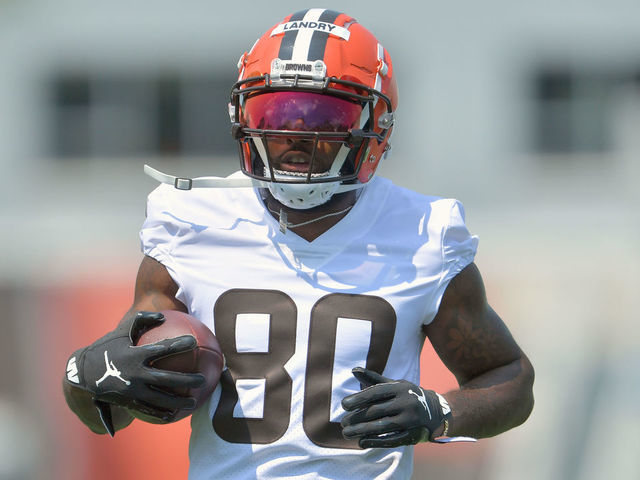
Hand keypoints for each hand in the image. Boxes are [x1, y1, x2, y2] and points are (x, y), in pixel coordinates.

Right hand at [65, 311, 204, 433]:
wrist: (82, 373)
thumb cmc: (107, 347)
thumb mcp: (121, 331)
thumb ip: (142, 321)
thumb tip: (163, 315)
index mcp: (135, 355)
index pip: (163, 349)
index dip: (179, 345)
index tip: (194, 342)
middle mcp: (135, 374)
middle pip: (167, 379)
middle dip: (187, 380)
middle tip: (203, 379)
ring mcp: (132, 390)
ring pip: (160, 398)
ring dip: (179, 401)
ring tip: (195, 401)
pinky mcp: (128, 402)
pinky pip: (147, 409)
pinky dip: (161, 412)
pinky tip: (174, 414)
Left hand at [341, 367, 451, 447]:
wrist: (436, 411)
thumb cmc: (408, 396)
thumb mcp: (394, 384)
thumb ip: (373, 379)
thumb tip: (353, 370)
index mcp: (400, 388)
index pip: (375, 393)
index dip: (358, 399)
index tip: (343, 405)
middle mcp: (406, 402)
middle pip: (376, 411)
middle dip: (357, 418)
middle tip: (343, 423)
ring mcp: (410, 420)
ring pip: (381, 426)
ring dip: (361, 431)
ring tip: (346, 433)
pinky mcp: (413, 435)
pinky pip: (391, 440)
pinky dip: (375, 441)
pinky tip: (362, 442)